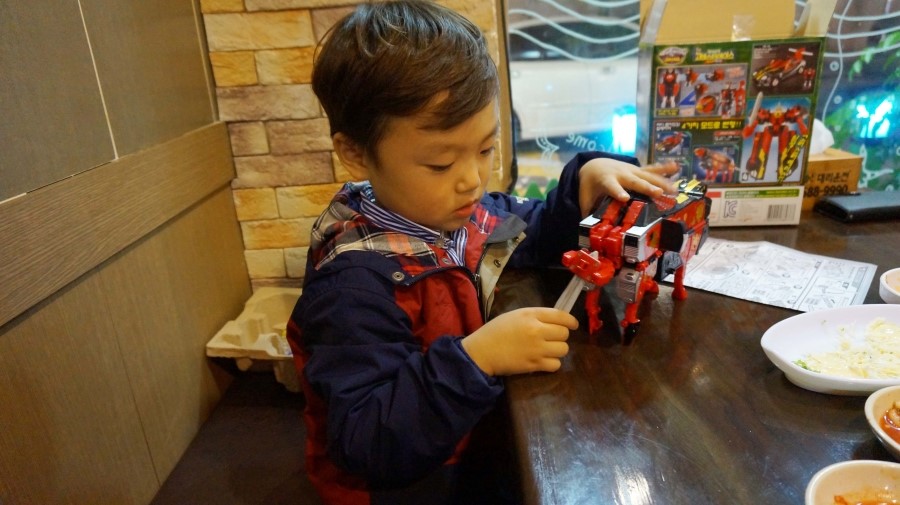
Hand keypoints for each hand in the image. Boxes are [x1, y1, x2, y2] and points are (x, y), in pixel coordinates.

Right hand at [461, 307, 576, 375]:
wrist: (482, 351)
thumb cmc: (496, 331)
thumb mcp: (515, 315)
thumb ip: (536, 316)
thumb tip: (555, 321)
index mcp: (531, 315)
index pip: (561, 315)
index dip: (571, 321)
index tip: (573, 325)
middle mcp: (537, 330)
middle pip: (564, 334)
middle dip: (561, 336)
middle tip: (552, 338)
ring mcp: (537, 349)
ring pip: (563, 349)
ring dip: (558, 350)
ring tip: (548, 350)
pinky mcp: (534, 364)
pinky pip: (556, 364)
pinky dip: (552, 363)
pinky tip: (544, 360)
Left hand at [578, 159, 678, 216]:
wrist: (593, 164)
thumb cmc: (590, 184)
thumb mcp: (585, 197)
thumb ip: (587, 212)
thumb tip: (588, 232)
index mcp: (606, 180)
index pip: (612, 187)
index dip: (618, 192)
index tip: (624, 198)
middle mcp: (620, 174)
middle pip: (634, 181)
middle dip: (646, 187)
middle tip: (659, 194)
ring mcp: (631, 170)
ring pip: (647, 175)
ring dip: (661, 182)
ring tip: (674, 190)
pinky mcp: (638, 170)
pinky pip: (652, 169)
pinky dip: (663, 168)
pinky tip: (675, 167)